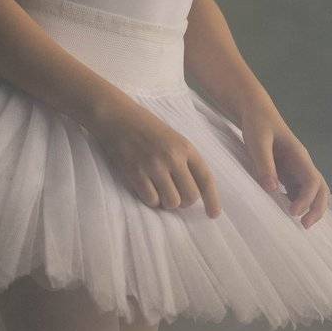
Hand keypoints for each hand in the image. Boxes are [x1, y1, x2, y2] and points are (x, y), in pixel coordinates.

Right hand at [88, 99, 222, 217]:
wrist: (117, 116)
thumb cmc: (146, 128)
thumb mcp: (173, 139)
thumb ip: (185, 160)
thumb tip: (193, 191)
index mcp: (185, 148)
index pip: (205, 179)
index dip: (212, 200)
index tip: (213, 214)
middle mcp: (173, 157)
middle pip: (190, 196)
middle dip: (184, 203)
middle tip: (176, 197)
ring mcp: (154, 166)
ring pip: (172, 202)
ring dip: (167, 203)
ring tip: (160, 193)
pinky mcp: (136, 173)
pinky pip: (151, 200)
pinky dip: (151, 200)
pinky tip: (147, 190)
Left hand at [239, 109, 330, 229]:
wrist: (255, 112)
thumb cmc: (258, 123)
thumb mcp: (257, 141)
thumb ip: (264, 164)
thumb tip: (272, 189)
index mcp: (299, 156)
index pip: (313, 181)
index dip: (306, 199)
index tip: (293, 213)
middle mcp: (302, 164)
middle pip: (321, 189)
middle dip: (317, 208)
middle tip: (304, 226)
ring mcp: (295, 169)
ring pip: (311, 192)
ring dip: (309, 208)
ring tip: (298, 224)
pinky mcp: (286, 172)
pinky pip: (297, 191)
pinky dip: (297, 203)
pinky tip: (285, 212)